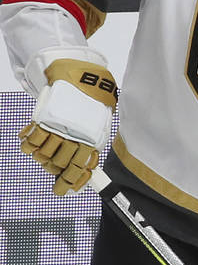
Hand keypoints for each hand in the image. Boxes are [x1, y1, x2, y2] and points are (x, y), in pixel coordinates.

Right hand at [20, 55, 116, 195]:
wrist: (80, 74)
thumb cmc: (93, 100)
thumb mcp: (102, 124)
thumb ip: (95, 144)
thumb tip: (88, 168)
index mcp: (91, 139)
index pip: (79, 168)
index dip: (71, 182)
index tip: (62, 190)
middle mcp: (73, 135)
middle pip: (59, 164)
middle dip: (55, 171)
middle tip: (53, 169)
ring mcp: (57, 127)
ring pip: (43, 154)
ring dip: (42, 157)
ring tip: (45, 153)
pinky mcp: (43, 117)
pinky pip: (30, 139)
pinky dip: (28, 144)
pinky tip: (31, 143)